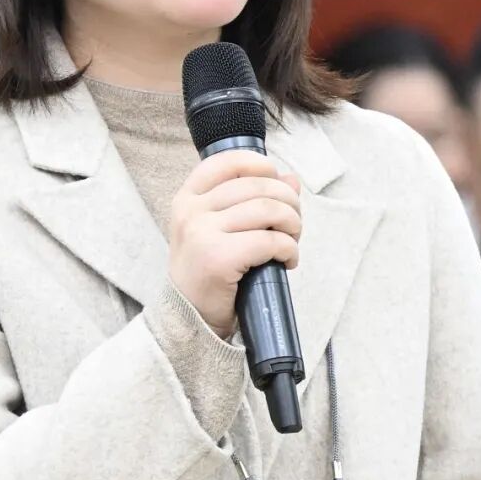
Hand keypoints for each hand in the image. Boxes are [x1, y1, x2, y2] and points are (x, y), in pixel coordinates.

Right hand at [169, 150, 300, 336]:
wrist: (190, 318)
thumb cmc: (208, 271)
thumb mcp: (220, 229)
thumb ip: (252, 200)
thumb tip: (291, 180)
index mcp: (187, 197)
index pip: (226, 161)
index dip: (260, 165)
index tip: (276, 181)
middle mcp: (191, 211)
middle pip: (256, 185)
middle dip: (288, 201)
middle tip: (293, 222)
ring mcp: (202, 233)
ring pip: (267, 209)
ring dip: (292, 223)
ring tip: (292, 240)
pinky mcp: (218, 258)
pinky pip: (269, 241)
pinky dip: (289, 249)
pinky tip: (288, 260)